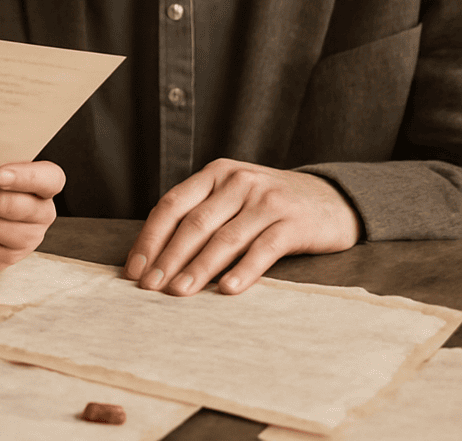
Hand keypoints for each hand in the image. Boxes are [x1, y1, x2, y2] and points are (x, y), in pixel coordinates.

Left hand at [124, 159, 361, 295]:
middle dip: (167, 258)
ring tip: (178, 292)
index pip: (172, 205)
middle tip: (150, 287)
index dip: (150, 237)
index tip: (134, 268)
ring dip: (198, 269)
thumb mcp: (232, 196)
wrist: (331, 198)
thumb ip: (201, 214)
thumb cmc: (268, 204)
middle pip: (194, 223)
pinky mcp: (293, 223)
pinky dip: (243, 271)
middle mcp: (237, 182)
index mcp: (215, 173)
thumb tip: (155, 254)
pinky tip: (226, 291)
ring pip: (224, 239)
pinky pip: (262, 249)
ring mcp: (266, 201)